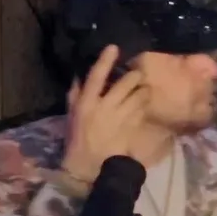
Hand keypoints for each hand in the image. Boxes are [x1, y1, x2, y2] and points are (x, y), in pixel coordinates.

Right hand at [61, 45, 149, 181]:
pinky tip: (144, 104)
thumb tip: (79, 76)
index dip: (105, 61)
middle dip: (135, 76)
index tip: (114, 48)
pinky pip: (142, 110)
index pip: (96, 77)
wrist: (90, 167)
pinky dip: (144, 105)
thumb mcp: (72, 117)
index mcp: (86, 103)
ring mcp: (120, 118)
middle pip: (125, 83)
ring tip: (144, 88)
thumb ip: (76, 96)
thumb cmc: (78, 140)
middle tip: (138, 73)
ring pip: (139, 95)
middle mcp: (104, 107)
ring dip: (143, 90)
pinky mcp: (132, 128)